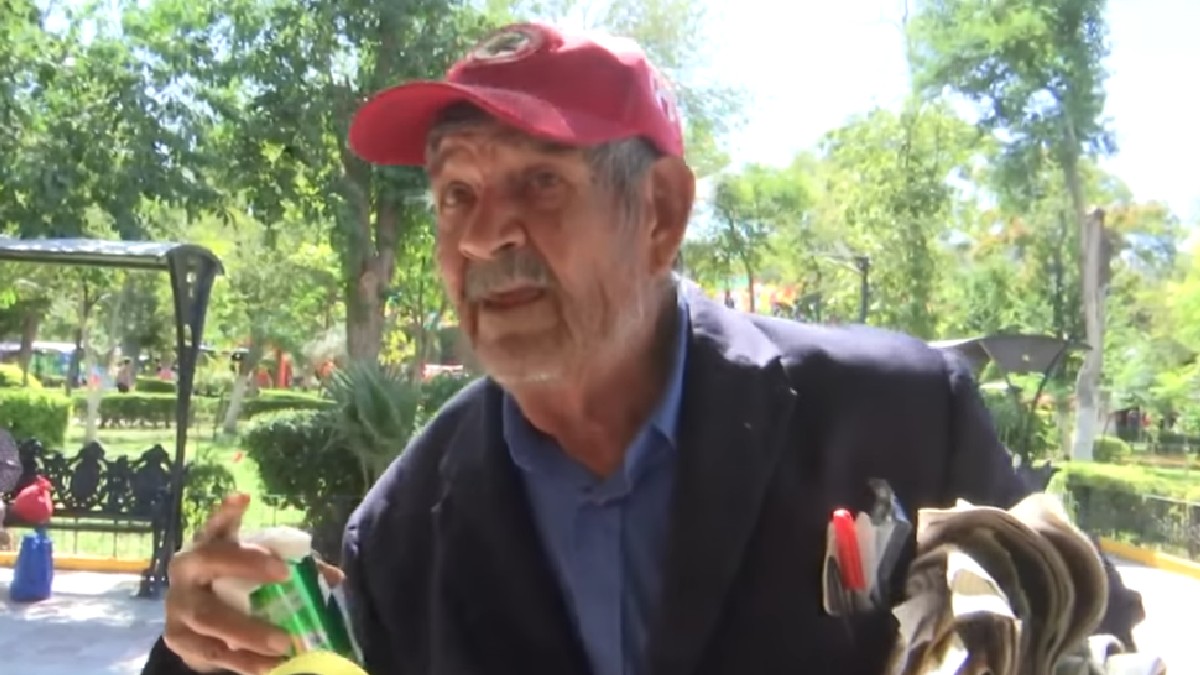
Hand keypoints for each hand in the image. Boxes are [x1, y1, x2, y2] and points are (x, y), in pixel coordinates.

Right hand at [162, 493, 294, 674]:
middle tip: (284, 574)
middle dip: (245, 564)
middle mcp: (188, 569)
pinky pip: (210, 651)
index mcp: (210, 544)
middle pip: (209, 561)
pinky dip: (243, 661)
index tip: (243, 498)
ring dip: (248, 630)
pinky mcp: (178, 638)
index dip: (227, 512)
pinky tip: (268, 666)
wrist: (196, 627)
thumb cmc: (237, 587)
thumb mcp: (261, 573)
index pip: (217, 523)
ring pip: (208, 616)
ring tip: (283, 642)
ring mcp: (178, 605)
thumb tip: (336, 578)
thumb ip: (296, 569)